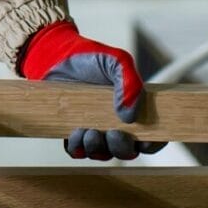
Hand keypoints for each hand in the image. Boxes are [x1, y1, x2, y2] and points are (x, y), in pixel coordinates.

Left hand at [19, 19, 165, 160]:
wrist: (55, 53)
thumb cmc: (89, 57)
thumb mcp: (117, 61)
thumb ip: (130, 82)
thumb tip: (129, 116)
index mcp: (133, 109)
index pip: (152, 136)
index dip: (152, 144)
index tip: (144, 141)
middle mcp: (115, 124)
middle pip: (127, 150)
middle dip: (121, 147)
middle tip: (112, 133)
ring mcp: (94, 129)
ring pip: (102, 153)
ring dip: (98, 148)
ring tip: (89, 131)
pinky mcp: (71, 131)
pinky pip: (77, 151)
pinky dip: (78, 148)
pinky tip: (76, 133)